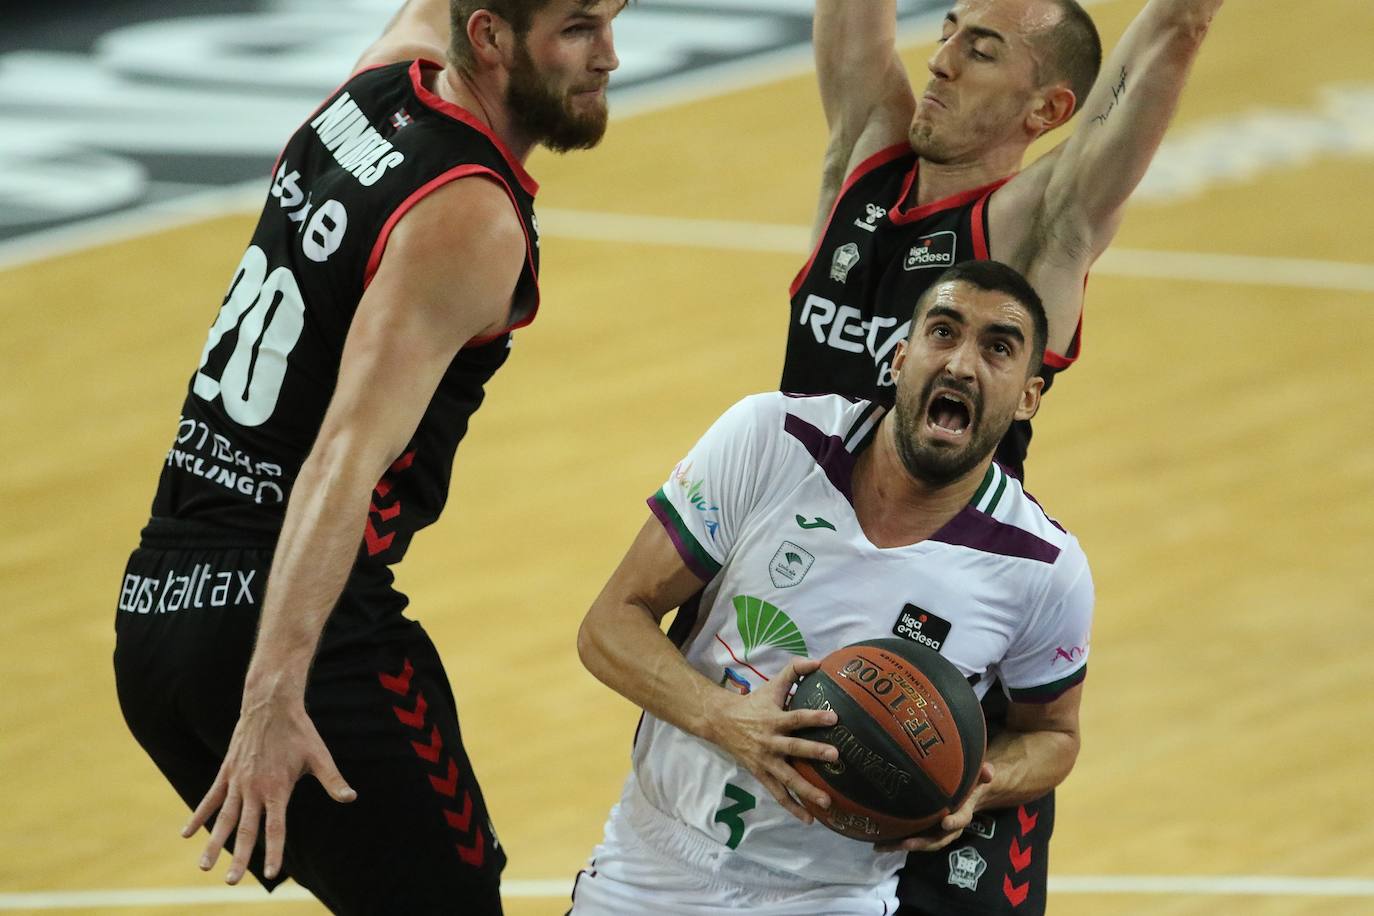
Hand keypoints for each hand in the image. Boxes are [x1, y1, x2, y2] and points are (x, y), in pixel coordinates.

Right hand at [182, 695, 355, 883]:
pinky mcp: (226, 772)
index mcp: (277, 788)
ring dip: (213, 843)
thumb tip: (351, 798)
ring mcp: (237, 781)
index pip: (276, 828)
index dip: (275, 851)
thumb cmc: (299, 732)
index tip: (273, 874)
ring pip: (223, 818)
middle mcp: (254, 789)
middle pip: (245, 829)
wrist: (270, 705)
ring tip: (203, 867)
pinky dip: (198, 816)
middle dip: (238, 857)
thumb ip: (333, 780)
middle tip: (230, 881)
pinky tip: (186, 834)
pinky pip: (210, 798)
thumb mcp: (319, 756)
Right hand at [707, 658, 838, 823]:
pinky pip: (778, 794)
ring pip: (787, 778)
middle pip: (794, 748)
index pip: (796, 718)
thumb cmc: (753, 703)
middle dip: (814, 752)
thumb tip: (818, 661)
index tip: (834, 717)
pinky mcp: (761, 775)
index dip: (814, 717)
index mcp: (774, 719)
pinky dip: (792, 807)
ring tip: (827, 801)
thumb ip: (794, 671)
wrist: (720, 722)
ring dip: (807, 790)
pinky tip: (810, 819)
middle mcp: (770, 742)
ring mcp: (766, 761)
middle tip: (835, 755)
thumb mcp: (772, 684)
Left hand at [875, 762, 993, 852]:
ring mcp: (934, 831)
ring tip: (883, 847)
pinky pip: (909, 838)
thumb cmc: (969, 783)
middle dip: (922, 843)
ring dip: (902, 845)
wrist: (965, 794)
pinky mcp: (921, 830)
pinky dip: (895, 842)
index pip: (962, 819)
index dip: (955, 822)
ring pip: (920, 842)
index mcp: (963, 813)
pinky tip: (877, 843)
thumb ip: (984, 773)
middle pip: (937, 839)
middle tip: (907, 844)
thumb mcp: (978, 776)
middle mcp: (948, 827)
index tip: (945, 822)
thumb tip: (989, 772)